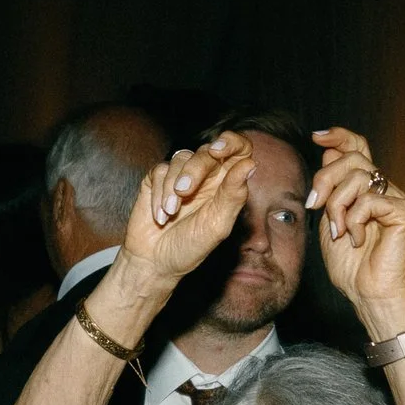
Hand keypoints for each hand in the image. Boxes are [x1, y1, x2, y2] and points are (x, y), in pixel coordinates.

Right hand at [118, 134, 258, 282]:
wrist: (155, 262)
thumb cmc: (190, 248)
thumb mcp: (217, 225)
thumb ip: (233, 195)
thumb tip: (249, 164)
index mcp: (227, 185)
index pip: (238, 150)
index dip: (231, 142)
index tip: (217, 150)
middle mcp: (207, 176)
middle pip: (206, 152)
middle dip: (194, 170)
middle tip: (185, 193)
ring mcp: (181, 176)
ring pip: (181, 157)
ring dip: (173, 185)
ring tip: (171, 212)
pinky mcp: (158, 179)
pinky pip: (160, 170)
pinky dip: (158, 193)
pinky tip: (161, 215)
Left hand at [308, 129, 404, 321]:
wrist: (366, 294)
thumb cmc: (350, 265)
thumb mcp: (331, 219)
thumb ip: (331, 188)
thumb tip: (327, 151)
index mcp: (367, 189)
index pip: (358, 149)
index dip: (340, 136)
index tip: (317, 137)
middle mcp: (385, 189)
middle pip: (352, 159)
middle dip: (326, 179)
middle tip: (314, 205)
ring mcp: (397, 199)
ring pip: (358, 178)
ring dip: (338, 205)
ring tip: (340, 232)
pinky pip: (370, 200)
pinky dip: (355, 220)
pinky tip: (357, 239)